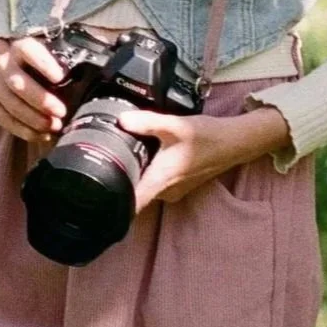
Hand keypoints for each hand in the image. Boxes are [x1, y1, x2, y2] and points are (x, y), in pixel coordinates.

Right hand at [0, 36, 68, 142]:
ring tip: (55, 126)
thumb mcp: (36, 53)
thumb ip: (55, 63)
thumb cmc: (24, 61)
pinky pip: (5, 120)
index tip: (60, 77)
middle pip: (19, 84)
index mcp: (19, 48)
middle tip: (61, 111)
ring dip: (35, 120)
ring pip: (12, 105)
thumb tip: (83, 80)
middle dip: (42, 100)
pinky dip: (25, 131)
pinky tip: (42, 135)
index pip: (29, 51)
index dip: (44, 64)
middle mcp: (2, 65)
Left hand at [117, 105, 291, 211]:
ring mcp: (173, 191)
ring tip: (120, 156)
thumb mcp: (174, 125)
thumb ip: (146, 122)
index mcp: (160, 181)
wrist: (233, 142)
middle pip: (133, 195)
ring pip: (145, 188)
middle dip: (119, 182)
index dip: (110, 206)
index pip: (130, 205)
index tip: (93, 198)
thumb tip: (120, 119)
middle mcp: (165, 191)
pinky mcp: (179, 185)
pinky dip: (148, 173)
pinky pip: (156, 184)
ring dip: (135, 176)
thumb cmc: (206, 136)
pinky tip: (144, 155)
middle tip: (100, 164)